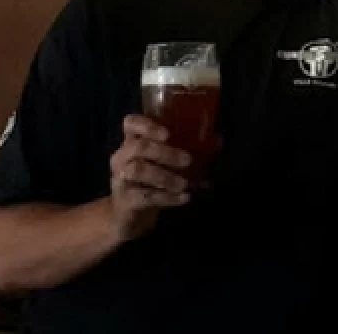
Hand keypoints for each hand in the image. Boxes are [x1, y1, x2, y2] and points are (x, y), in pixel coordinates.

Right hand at [106, 115, 190, 241]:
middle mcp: (122, 157)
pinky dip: (167, 198)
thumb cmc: (150, 181)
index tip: (167, 133)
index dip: (146, 124)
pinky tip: (184, 198)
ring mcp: (121, 178)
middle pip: (138, 146)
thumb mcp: (165, 163)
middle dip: (165, 152)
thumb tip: (217, 140)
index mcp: (132, 141)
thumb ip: (188, 149)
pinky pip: (145, 196)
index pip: (131, 123)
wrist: (128, 215)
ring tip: (185, 184)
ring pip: (138, 171)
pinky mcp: (125, 200)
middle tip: (188, 160)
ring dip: (165, 176)